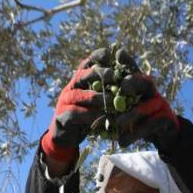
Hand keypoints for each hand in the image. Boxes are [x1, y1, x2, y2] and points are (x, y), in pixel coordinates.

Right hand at [40, 50, 109, 164]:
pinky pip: (75, 114)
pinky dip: (89, 116)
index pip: (87, 63)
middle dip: (99, 74)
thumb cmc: (87, 117)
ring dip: (96, 96)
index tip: (111, 55)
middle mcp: (71, 87)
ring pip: (79, 94)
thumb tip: (129, 81)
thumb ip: (108, 92)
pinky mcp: (62, 117)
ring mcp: (64, 102)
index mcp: (80, 81)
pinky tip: (102, 118)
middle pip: (82, 75)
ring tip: (112, 100)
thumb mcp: (98, 103)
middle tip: (114, 76)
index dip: (98, 56)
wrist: (66, 136)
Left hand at [113, 52, 178, 147]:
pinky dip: (135, 133)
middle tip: (123, 86)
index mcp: (140, 85)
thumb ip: (112, 98)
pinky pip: (150, 125)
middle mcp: (152, 92)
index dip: (128, 60)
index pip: (134, 69)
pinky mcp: (166, 120)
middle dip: (134, 82)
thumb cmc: (139, 117)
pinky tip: (122, 141)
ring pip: (146, 107)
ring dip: (132, 114)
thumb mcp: (124, 107)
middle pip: (145, 82)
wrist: (162, 134)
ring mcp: (161, 105)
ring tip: (118, 122)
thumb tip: (88, 90)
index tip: (118, 53)